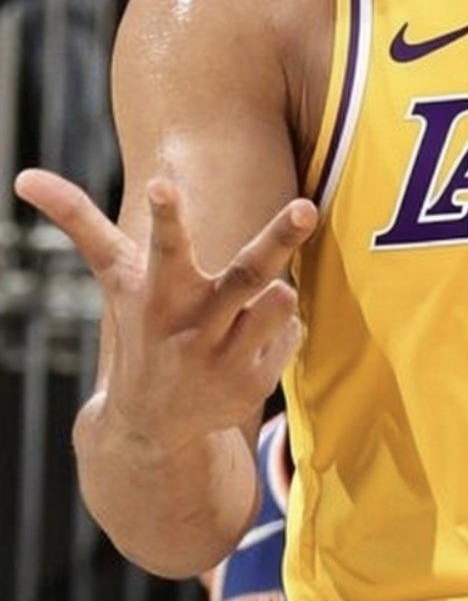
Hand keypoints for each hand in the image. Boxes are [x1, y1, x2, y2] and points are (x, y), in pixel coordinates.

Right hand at [14, 169, 316, 451]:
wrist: (150, 425)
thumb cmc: (140, 323)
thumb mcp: (116, 277)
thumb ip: (79, 222)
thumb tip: (22, 175)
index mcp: (160, 291)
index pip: (164, 247)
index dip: (165, 217)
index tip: (162, 184)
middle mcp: (193, 325)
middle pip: (247, 272)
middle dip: (278, 238)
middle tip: (306, 206)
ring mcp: (225, 359)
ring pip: (281, 300)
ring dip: (274, 295)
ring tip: (241, 311)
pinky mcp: (254, 386)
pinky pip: (293, 332)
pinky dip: (278, 332)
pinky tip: (244, 350)